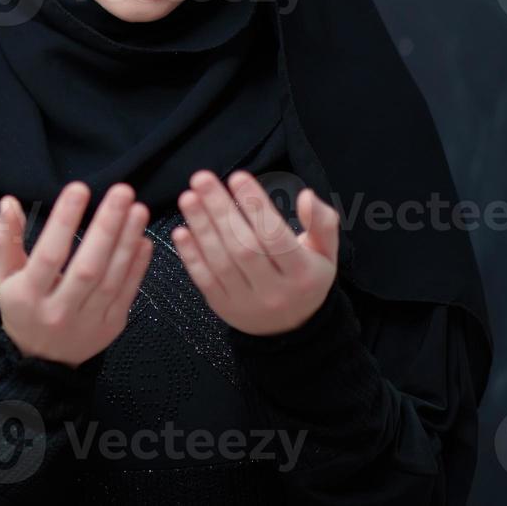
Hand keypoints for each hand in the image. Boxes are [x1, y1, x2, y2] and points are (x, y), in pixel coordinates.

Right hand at [0, 181, 152, 368]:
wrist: (41, 360)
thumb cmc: (21, 307)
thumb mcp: (3, 276)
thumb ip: (4, 239)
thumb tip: (9, 202)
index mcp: (29, 296)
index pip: (49, 255)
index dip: (64, 221)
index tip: (79, 188)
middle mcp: (59, 311)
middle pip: (87, 267)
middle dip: (107, 227)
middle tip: (122, 191)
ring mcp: (88, 322)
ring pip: (112, 279)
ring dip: (127, 242)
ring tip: (137, 209)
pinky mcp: (111, 327)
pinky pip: (127, 294)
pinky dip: (137, 266)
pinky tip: (143, 240)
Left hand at [172, 169, 340, 335]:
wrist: (290, 329)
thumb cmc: (305, 278)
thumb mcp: (325, 253)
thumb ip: (322, 223)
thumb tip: (307, 196)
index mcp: (303, 274)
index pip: (276, 236)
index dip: (256, 206)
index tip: (237, 176)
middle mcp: (275, 290)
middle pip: (244, 246)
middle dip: (220, 209)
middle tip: (201, 178)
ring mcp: (247, 302)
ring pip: (221, 261)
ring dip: (201, 226)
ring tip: (188, 197)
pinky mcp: (223, 307)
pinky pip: (204, 279)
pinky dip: (191, 254)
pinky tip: (181, 230)